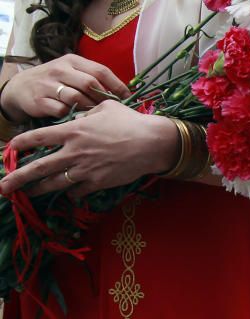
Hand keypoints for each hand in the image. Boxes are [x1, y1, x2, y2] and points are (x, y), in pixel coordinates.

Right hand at [0, 54, 129, 121]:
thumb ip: (93, 79)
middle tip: (112, 111)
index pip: (100, 70)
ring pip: (77, 98)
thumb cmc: (56, 82)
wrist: (21, 88)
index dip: (117, 85)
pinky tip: (79, 120)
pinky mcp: (39, 100)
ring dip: (90, 109)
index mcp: (72, 61)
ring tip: (97, 117)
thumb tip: (124, 94)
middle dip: (104, 99)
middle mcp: (60, 70)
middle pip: (90, 84)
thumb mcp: (72, 73)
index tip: (129, 98)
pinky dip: (73, 116)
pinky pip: (62, 110)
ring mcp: (48, 85)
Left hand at [0, 100, 178, 198]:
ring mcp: (85, 169)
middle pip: (39, 167)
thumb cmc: (130, 122)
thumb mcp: (104, 108)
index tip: (10, 148)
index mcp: (72, 131)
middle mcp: (74, 152)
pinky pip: (78, 191)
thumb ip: (86, 114)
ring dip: (39, 190)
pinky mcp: (98, 182)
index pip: (37, 137)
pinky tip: (69, 194)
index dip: (20, 143)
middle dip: (18, 178)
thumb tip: (78, 118)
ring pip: (55, 183)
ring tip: (28, 194)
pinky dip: (71, 193)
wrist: (152, 143)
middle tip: (3, 187)